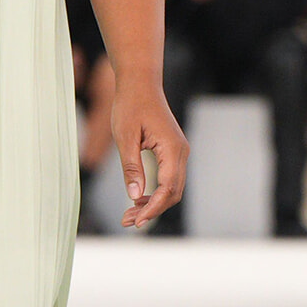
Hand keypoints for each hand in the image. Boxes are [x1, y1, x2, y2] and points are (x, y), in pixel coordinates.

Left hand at [112, 74, 188, 228]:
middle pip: (173, 193)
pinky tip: (137, 200)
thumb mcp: (125, 137)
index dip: (152, 208)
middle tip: (126, 222)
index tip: (135, 221)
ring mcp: (179, 152)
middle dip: (151, 210)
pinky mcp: (172, 152)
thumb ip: (131, 167)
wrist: (140, 84)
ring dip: (152, 204)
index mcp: (172, 149)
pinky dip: (154, 192)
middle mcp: (181, 152)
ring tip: (128, 215)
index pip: (167, 188)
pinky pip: (168, 179)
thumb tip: (135, 195)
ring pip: (171, 188)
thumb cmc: (131, 105)